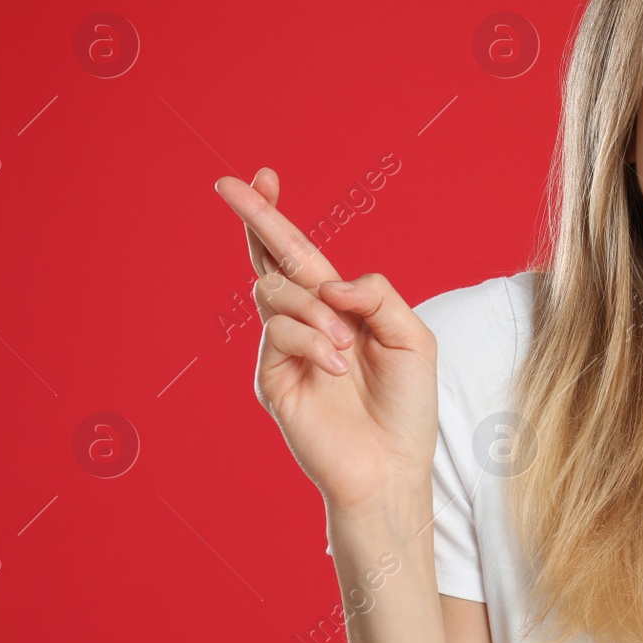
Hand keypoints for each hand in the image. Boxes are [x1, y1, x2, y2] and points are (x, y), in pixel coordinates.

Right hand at [216, 168, 438, 516]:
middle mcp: (305, 322)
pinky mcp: (271, 379)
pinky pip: (280, 334)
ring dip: (314, 310)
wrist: (393, 466)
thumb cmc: (407, 405)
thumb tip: (329, 282)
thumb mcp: (411, 336)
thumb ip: (376, 296)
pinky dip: (314, 341)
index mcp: (337, 307)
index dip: (277, 216)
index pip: (300, 253)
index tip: (261, 175)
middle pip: (271, 259)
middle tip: (231, 185)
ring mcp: (284, 349)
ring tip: (346, 348)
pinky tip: (338, 366)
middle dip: (256, 217)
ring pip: (276, 292)